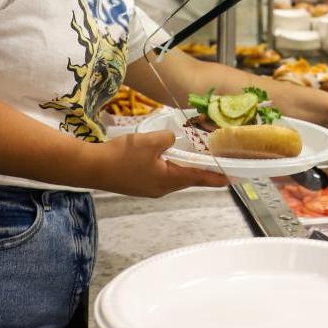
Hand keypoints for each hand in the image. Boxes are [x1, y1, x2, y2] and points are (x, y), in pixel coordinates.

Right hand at [94, 131, 230, 196]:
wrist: (91, 168)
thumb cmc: (122, 156)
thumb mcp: (151, 141)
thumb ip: (169, 138)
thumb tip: (173, 139)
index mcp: (170, 180)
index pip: (202, 178)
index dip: (219, 176)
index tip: (235, 177)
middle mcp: (163, 188)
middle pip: (189, 177)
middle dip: (203, 168)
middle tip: (216, 157)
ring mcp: (150, 188)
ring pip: (175, 176)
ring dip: (185, 166)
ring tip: (195, 154)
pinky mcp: (139, 184)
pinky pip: (161, 174)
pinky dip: (170, 165)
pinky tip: (168, 155)